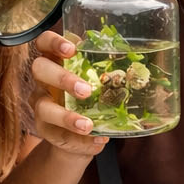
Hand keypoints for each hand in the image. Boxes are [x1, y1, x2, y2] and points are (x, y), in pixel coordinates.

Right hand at [29, 30, 107, 155]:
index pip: (45, 43)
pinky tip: (97, 141)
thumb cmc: (92, 102)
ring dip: (66, 116)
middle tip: (86, 90)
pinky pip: (58, 135)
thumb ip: (111, 74)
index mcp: (57, 62)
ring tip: (87, 125)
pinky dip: (79, 140)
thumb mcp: (101, 85)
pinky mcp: (45, 130)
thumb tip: (144, 68)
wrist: (77, 137)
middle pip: (39, 69)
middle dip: (62, 77)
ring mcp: (41, 106)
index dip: (53, 42)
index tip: (72, 49)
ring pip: (43, 107)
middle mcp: (44, 81)